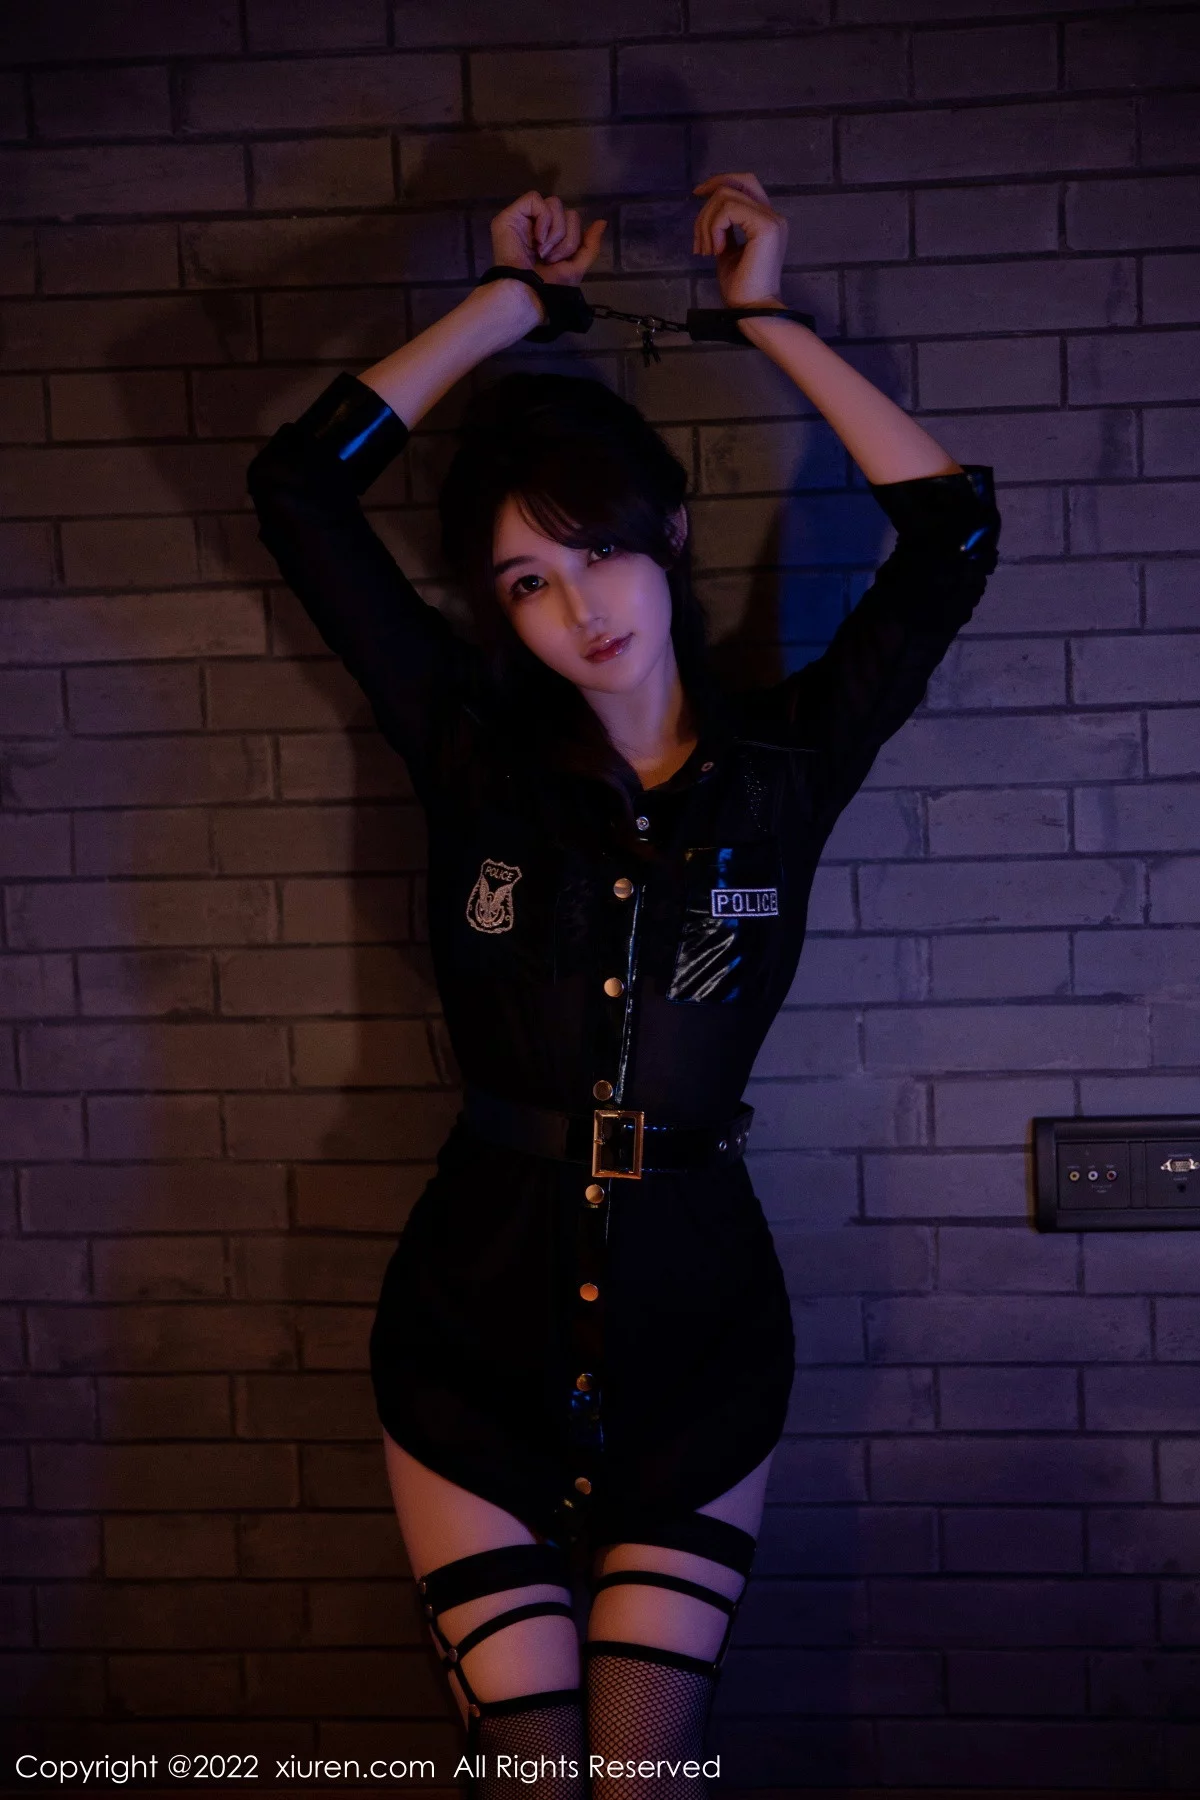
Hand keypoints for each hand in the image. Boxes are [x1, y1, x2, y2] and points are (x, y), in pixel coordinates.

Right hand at [489, 190, 607, 293]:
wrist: (529, 293)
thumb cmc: (550, 287)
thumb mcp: (576, 266)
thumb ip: (590, 245)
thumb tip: (602, 222)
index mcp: (552, 236)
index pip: (572, 219)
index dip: (572, 239)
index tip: (557, 261)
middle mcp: (538, 225)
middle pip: (566, 211)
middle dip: (564, 237)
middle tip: (549, 257)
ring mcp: (523, 219)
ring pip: (554, 203)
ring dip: (554, 232)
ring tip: (542, 251)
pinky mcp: (510, 216)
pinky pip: (535, 199)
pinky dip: (542, 219)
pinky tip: (536, 239)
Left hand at [691, 172, 786, 309]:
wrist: (752, 310)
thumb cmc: (741, 287)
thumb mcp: (727, 250)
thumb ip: (723, 228)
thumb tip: (709, 214)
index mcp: (766, 219)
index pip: (744, 182)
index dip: (718, 181)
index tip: (697, 194)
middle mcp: (773, 215)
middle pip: (733, 184)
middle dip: (707, 206)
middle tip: (699, 241)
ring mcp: (771, 219)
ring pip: (726, 196)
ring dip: (707, 223)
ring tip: (706, 250)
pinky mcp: (765, 227)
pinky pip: (728, 210)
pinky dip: (714, 228)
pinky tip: (716, 251)